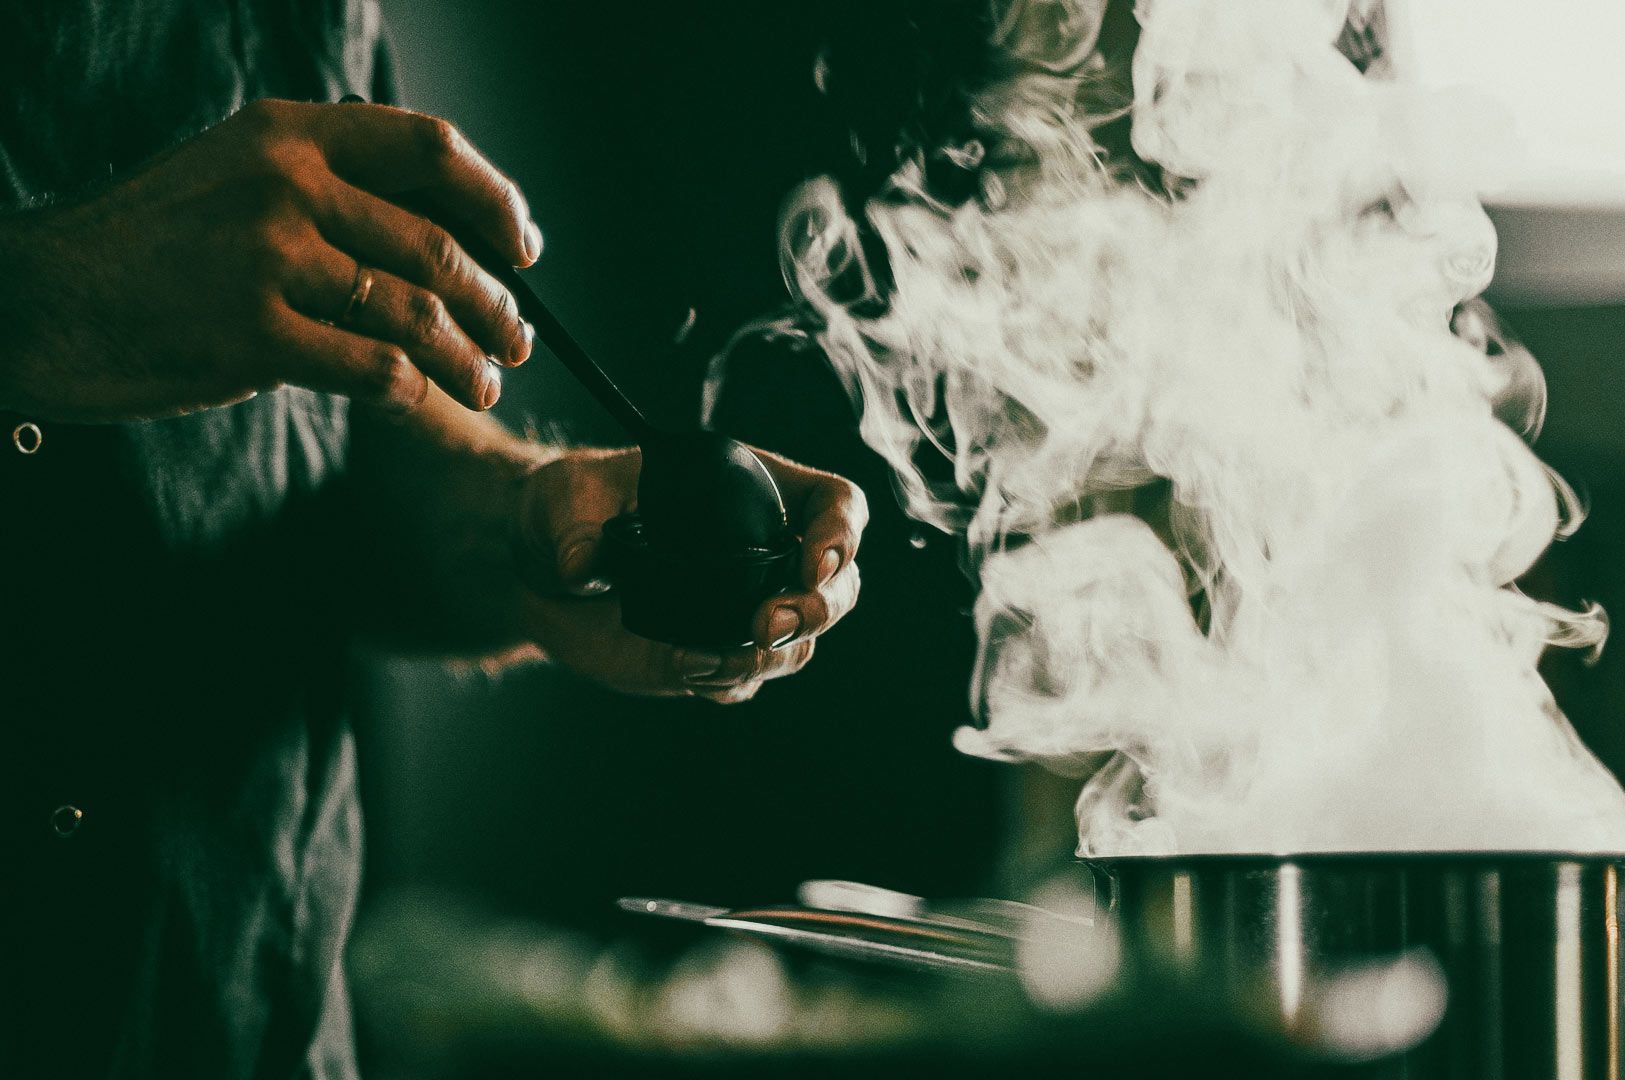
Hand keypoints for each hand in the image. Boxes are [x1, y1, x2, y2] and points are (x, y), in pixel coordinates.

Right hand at [0, 98, 539, 420]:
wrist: (43, 299)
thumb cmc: (158, 249)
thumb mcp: (239, 180)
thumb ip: (333, 194)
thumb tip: (456, 240)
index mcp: (289, 133)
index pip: (430, 148)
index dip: (496, 201)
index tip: (524, 248)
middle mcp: (284, 183)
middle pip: (437, 246)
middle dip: (497, 304)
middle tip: (519, 340)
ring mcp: (267, 257)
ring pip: (417, 314)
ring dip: (468, 359)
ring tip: (487, 383)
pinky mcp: (253, 335)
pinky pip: (375, 368)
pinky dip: (412, 390)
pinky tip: (420, 398)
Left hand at [514, 446, 867, 702]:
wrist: (537, 574)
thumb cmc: (567, 507)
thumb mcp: (567, 494)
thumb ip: (576, 522)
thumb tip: (581, 565)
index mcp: (753, 491)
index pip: (833, 504)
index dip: (841, 533)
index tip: (812, 564)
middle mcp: (762, 554)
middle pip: (838, 586)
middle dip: (818, 610)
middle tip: (766, 626)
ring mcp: (741, 610)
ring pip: (799, 643)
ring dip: (773, 657)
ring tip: (709, 659)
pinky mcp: (710, 656)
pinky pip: (741, 680)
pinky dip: (726, 681)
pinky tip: (688, 670)